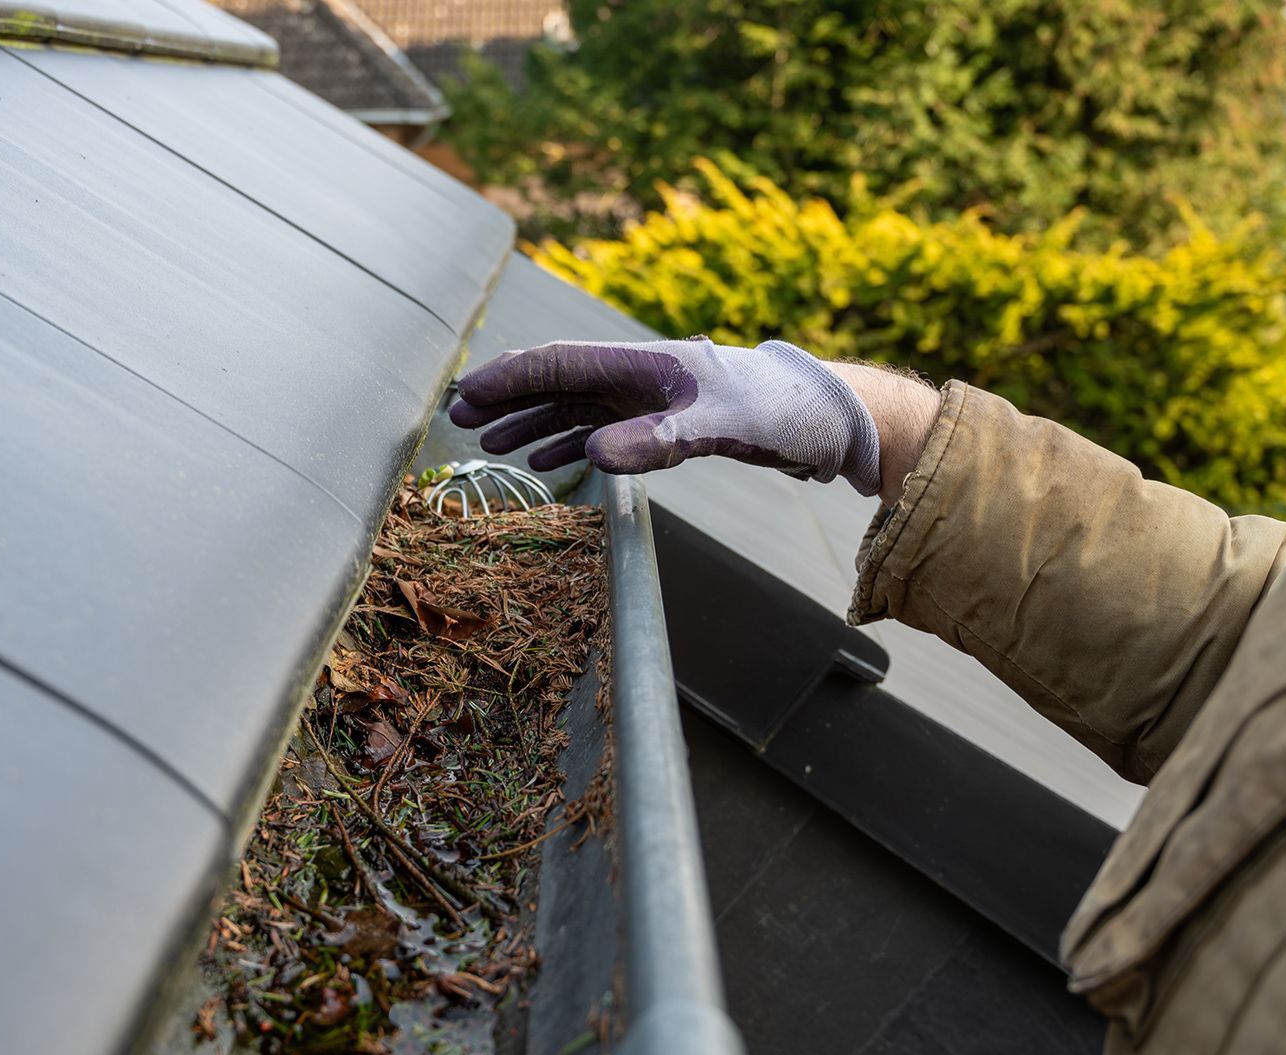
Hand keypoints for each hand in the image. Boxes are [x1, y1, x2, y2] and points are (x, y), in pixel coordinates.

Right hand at [448, 337, 883, 494]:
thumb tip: (591, 456)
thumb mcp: (721, 426)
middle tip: (459, 421)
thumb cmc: (780, 409)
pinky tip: (546, 462)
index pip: (558, 364)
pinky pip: (601, 428)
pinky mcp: (664, 422)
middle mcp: (638, 374)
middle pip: (555, 382)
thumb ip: (657, 440)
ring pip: (573, 405)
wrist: (826, 417)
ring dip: (532, 423)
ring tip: (490, 443)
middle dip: (507, 399)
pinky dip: (568, 442)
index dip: (508, 379)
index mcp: (643, 362)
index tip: (467, 398)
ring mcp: (649, 397)